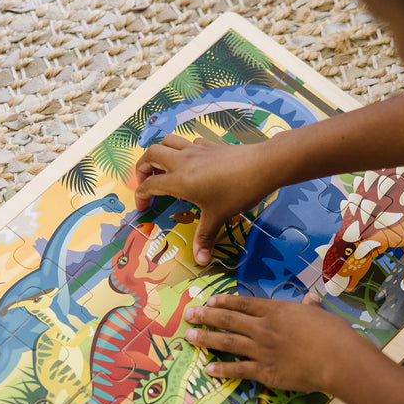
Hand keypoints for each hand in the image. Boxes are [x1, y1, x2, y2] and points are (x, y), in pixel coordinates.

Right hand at [135, 135, 274, 265]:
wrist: (262, 166)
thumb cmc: (237, 192)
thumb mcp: (218, 217)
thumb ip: (205, 238)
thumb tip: (201, 261)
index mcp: (179, 180)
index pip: (149, 185)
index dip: (140, 196)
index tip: (142, 208)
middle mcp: (182, 161)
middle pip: (151, 154)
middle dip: (142, 167)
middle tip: (145, 182)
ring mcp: (196, 150)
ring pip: (167, 142)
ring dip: (159, 152)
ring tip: (162, 168)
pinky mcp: (209, 145)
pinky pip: (188, 143)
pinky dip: (182, 150)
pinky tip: (190, 161)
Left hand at [183, 293, 366, 393]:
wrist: (337, 359)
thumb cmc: (333, 334)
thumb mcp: (320, 314)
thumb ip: (309, 307)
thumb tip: (310, 299)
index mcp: (276, 311)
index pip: (243, 303)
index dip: (224, 301)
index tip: (210, 300)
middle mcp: (263, 328)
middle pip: (228, 320)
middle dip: (206, 316)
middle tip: (188, 314)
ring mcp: (262, 351)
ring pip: (227, 342)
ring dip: (206, 338)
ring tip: (188, 337)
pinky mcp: (265, 372)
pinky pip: (238, 370)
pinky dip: (222, 370)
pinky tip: (208, 369)